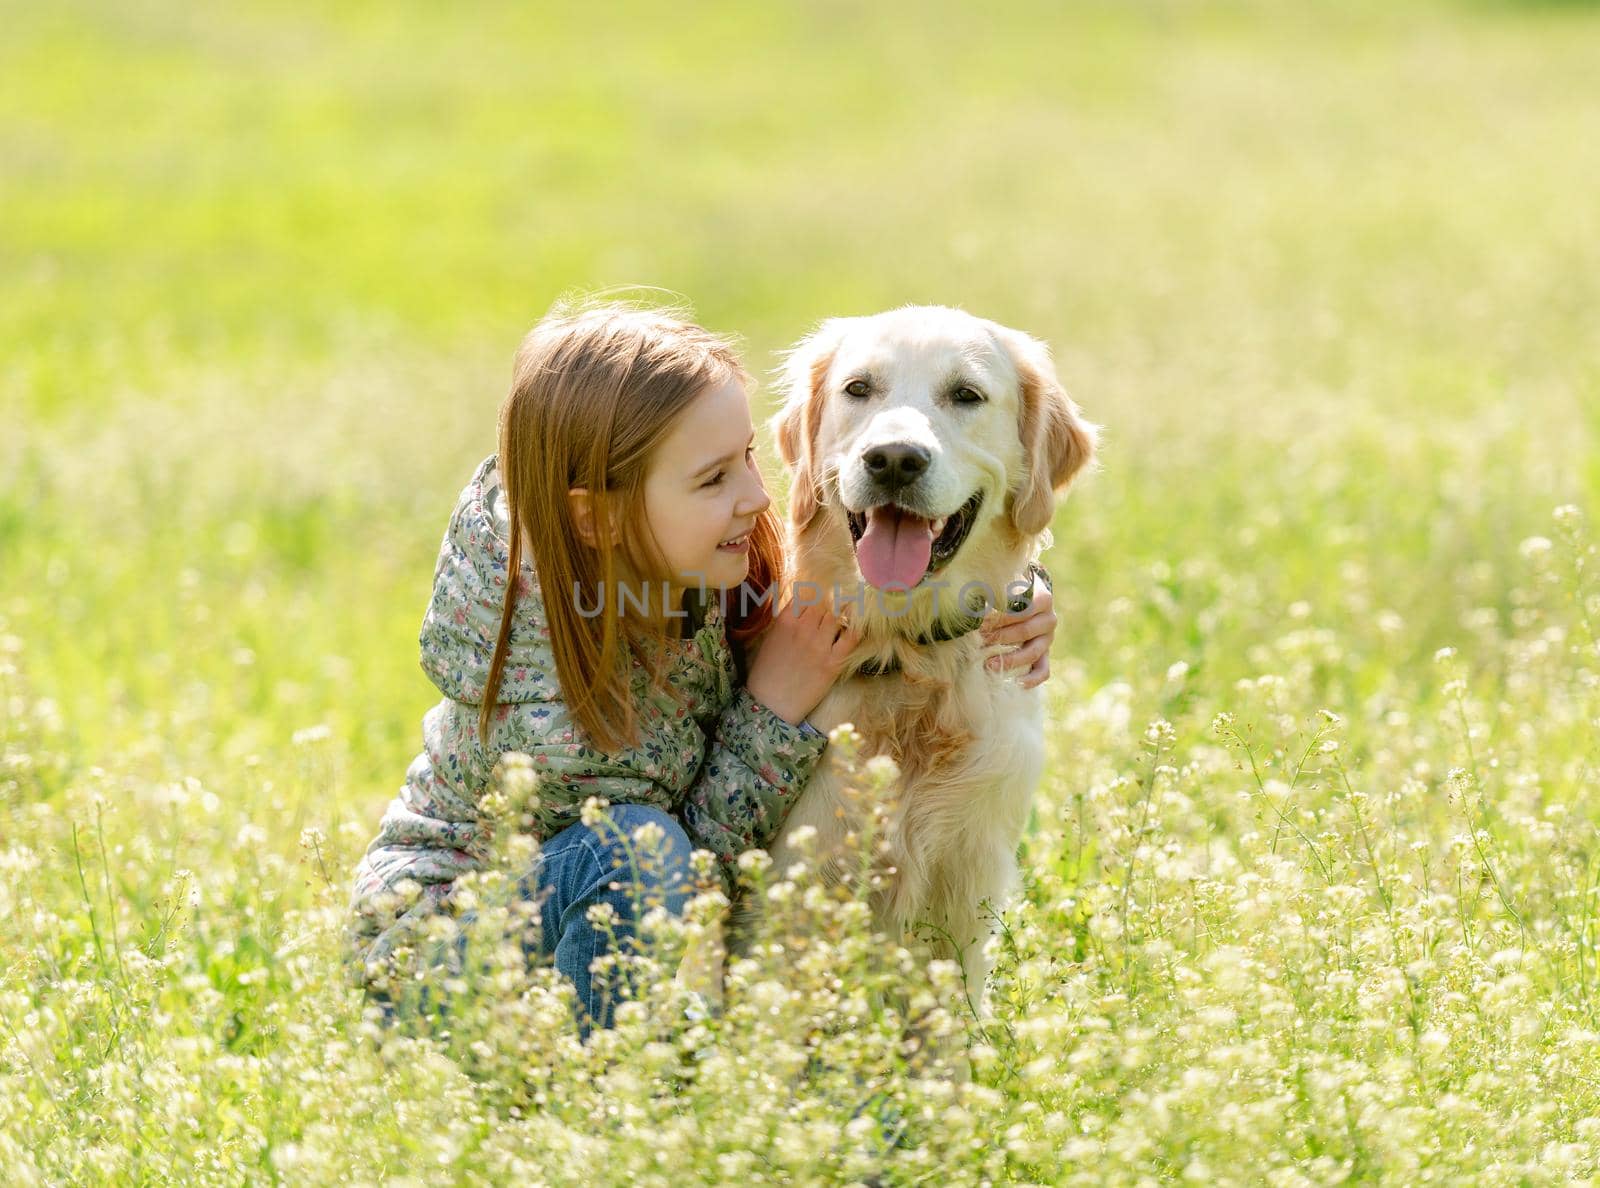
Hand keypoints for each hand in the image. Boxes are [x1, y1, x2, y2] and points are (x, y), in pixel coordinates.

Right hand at [745, 595, 863, 725]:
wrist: (771, 704)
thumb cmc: (767, 673)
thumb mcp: (770, 639)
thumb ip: (787, 619)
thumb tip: (803, 604)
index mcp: (785, 621)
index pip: (806, 594)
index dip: (816, 593)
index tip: (822, 593)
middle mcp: (803, 628)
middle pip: (823, 603)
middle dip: (829, 602)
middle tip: (835, 602)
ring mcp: (819, 645)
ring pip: (837, 616)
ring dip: (841, 612)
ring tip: (847, 610)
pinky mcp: (833, 663)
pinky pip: (851, 638)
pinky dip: (856, 628)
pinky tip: (857, 625)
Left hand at [979, 570, 1055, 688]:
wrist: (1028, 599)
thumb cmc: (1010, 592)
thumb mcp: (1005, 586)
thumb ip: (991, 591)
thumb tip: (967, 604)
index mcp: (1043, 599)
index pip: (1022, 610)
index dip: (1000, 617)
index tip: (979, 622)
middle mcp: (1049, 619)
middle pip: (1025, 631)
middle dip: (999, 637)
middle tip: (979, 641)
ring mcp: (1048, 639)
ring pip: (1033, 652)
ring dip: (1010, 659)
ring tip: (988, 664)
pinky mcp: (1045, 654)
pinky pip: (1043, 670)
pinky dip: (1033, 678)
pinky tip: (1018, 683)